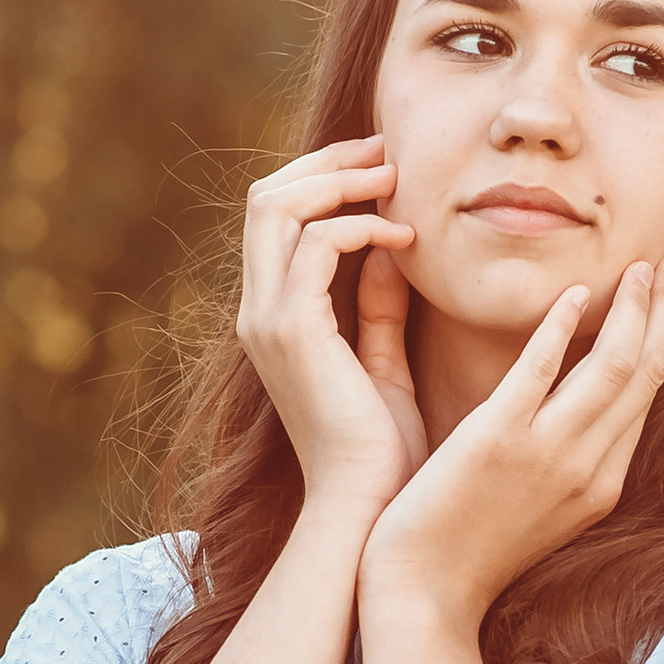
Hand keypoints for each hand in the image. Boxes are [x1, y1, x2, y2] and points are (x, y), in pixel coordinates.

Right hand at [235, 135, 425, 518]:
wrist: (367, 510)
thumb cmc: (381, 453)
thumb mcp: (382, 364)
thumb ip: (379, 307)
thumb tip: (394, 247)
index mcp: (274, 317)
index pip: (276, 215)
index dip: (326, 176)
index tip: (388, 167)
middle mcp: (258, 311)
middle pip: (266, 196)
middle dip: (330, 161)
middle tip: (392, 153)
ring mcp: (268, 320)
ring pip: (277, 205)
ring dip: (341, 180)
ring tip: (397, 181)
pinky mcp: (293, 332)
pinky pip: (315, 243)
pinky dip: (360, 225)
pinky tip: (406, 239)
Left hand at [359, 251, 663, 631]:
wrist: (425, 596)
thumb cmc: (470, 551)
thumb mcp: (542, 508)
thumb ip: (568, 459)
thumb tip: (578, 411)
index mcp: (603, 484)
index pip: (649, 396)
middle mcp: (589, 468)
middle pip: (645, 373)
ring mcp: (547, 454)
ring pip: (612, 366)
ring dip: (631, 307)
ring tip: (638, 264)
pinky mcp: (496, 441)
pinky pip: (540, 370)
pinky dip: (562, 327)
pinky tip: (575, 291)